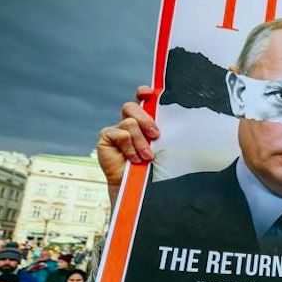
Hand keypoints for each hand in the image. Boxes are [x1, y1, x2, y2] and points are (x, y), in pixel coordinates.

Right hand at [96, 86, 158, 203]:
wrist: (135, 188)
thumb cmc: (151, 168)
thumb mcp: (160, 147)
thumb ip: (160, 134)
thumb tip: (176, 121)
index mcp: (142, 122)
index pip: (141, 100)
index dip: (143, 94)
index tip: (148, 93)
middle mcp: (127, 123)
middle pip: (131, 107)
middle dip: (146, 119)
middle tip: (155, 136)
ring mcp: (115, 130)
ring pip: (130, 123)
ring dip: (141, 142)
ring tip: (146, 157)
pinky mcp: (106, 138)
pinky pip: (121, 134)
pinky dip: (129, 147)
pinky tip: (133, 159)